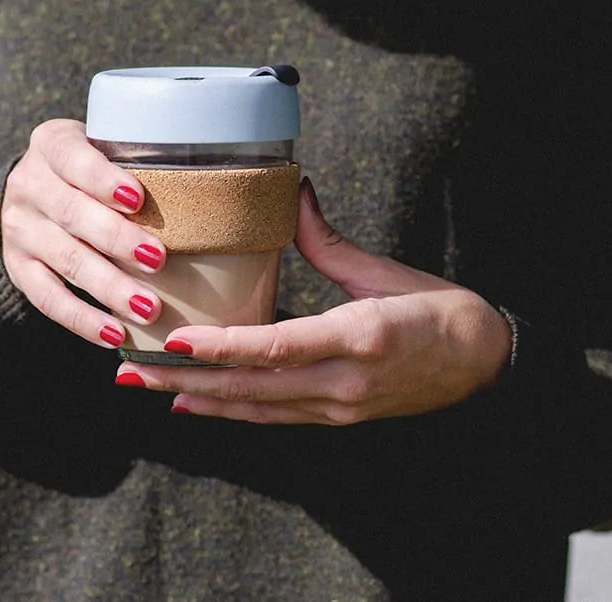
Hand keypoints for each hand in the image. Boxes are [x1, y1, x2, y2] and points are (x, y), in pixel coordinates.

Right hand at [1, 119, 164, 346]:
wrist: (34, 193)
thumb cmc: (94, 169)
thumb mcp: (106, 149)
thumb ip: (141, 161)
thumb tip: (214, 187)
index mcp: (53, 145)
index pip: (74, 159)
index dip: (103, 180)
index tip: (138, 200)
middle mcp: (29, 185)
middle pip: (72, 214)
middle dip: (117, 239)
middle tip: (158, 259)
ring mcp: (21, 229)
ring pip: (66, 260)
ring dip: (109, 287)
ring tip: (148, 308)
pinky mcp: (19, 268)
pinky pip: (48, 299)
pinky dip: (83, 319)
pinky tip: (115, 336)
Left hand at [115, 178, 512, 424]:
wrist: (482, 363)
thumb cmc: (440, 310)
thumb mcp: (385, 274)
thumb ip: (330, 243)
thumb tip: (294, 194)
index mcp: (360, 336)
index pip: (279, 347)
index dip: (224, 348)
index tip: (176, 341)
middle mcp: (345, 382)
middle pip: (254, 388)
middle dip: (187, 381)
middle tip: (129, 371)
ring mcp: (341, 408)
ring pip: (258, 409)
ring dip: (201, 400)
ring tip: (148, 389)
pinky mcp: (341, 418)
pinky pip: (277, 416)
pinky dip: (235, 410)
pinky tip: (199, 404)